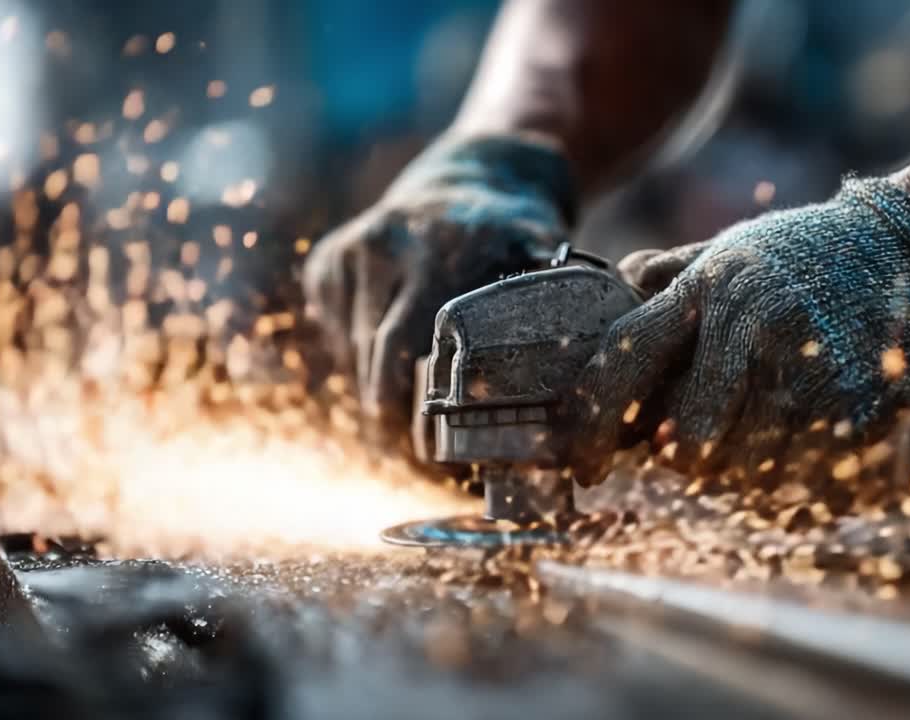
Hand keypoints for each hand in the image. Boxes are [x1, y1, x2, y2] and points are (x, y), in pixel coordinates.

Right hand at [303, 134, 576, 444]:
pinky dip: (356, 360)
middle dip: (393, 424)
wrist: (480, 171)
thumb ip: (555, 323)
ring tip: (406, 431)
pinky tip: (389, 366)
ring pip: (353, 356)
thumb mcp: (545, 269)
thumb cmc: (523, 240)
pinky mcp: (326, 260)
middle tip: (417, 462)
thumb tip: (583, 417)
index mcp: (445, 255)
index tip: (435, 463)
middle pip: (377, 367)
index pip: (416, 361)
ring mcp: (353, 251)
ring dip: (375, 396)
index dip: (421, 420)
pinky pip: (334, 334)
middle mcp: (389, 246)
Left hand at [565, 178, 909, 486]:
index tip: (583, 467)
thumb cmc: (814, 256)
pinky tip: (814, 454)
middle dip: (690, 463)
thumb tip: (611, 287)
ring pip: (747, 474)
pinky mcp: (861, 407)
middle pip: (687, 443)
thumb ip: (671, 274)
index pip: (624, 360)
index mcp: (710, 287)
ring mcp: (808, 369)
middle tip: (703, 457)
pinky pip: (807, 483)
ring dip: (748, 478)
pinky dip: (801, 487)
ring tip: (773, 444)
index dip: (592, 423)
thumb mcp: (734, 246)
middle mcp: (751, 327)